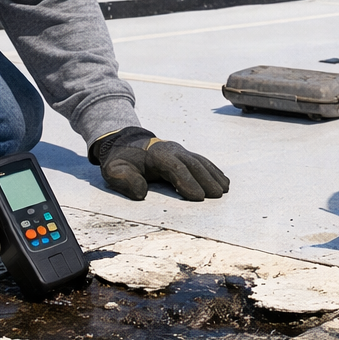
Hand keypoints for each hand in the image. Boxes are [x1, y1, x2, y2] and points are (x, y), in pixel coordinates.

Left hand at [91, 127, 229, 201]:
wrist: (125, 142)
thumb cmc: (121, 160)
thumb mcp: (114, 170)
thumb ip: (124, 180)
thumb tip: (141, 193)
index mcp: (155, 154)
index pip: (175, 167)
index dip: (187, 181)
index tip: (198, 197)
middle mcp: (171, 150)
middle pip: (192, 164)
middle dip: (206, 180)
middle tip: (216, 196)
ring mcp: (180, 150)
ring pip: (200, 161)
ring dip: (213, 175)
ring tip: (224, 189)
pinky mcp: (184, 154)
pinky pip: (201, 161)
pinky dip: (213, 170)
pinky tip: (222, 180)